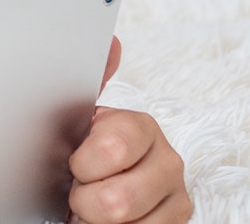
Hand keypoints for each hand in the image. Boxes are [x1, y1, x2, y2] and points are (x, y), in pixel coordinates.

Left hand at [68, 38, 191, 222]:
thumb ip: (91, 81)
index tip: (74, 164)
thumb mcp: (78, 119)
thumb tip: (112, 43)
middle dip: (85, 201)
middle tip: (77, 192)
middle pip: (118, 199)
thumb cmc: (83, 155)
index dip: (84, 164)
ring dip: (95, 222)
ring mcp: (176, 199)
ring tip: (89, 208)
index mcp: (140, 128)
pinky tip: (104, 223)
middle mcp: (168, 162)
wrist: (96, 191)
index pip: (113, 148)